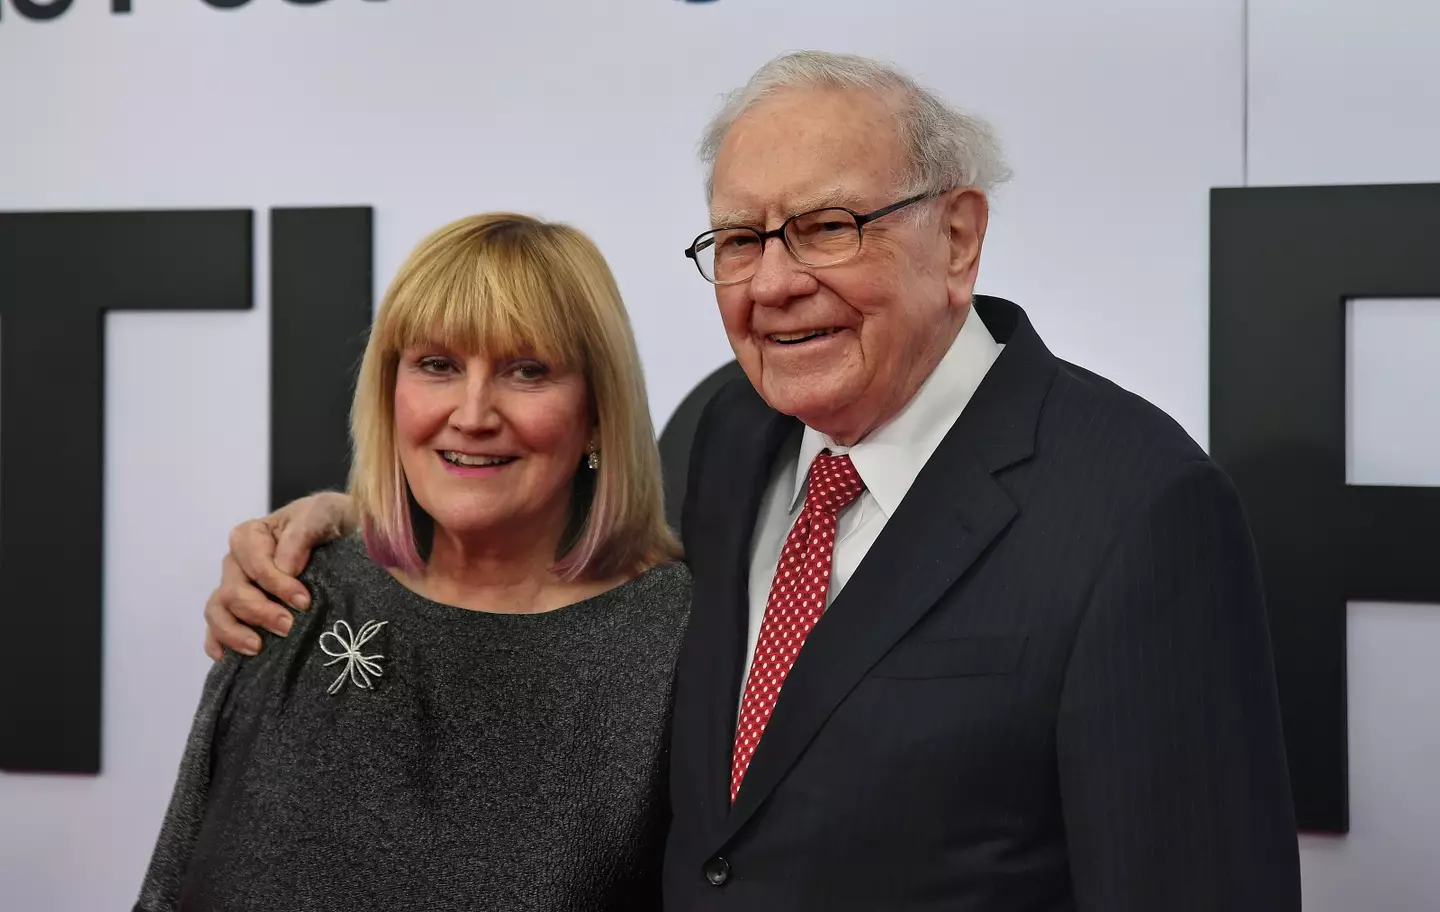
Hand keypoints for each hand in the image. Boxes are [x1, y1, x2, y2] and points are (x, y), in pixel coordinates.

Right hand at [203, 492, 356, 659]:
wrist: (342, 536)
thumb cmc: (330, 522)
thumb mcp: (322, 514)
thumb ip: (302, 533)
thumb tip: (285, 567)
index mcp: (251, 535)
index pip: (251, 562)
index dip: (274, 583)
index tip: (303, 600)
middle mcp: (236, 562)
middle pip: (233, 591)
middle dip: (260, 612)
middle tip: (289, 626)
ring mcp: (235, 587)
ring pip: (218, 611)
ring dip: (236, 632)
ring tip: (259, 647)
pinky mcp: (239, 610)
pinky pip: (215, 628)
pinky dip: (217, 642)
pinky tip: (225, 657)